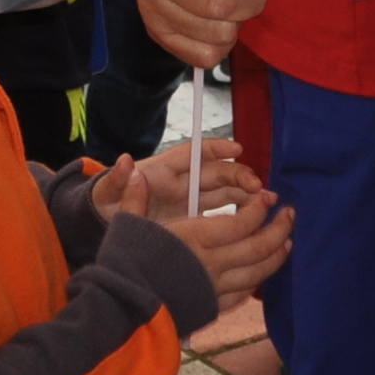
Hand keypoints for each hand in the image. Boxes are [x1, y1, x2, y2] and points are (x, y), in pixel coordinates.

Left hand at [91, 134, 256, 228]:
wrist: (107, 226)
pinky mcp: (195, 220)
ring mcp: (191, 201)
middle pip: (216, 173)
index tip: (236, 149)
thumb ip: (117, 180)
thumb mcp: (108, 194)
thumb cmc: (108, 205)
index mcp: (163, 170)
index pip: (193, 154)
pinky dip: (240, 214)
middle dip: (239, 176)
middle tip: (258, 187)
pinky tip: (258, 221)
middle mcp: (183, 182)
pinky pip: (221, 214)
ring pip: (225, 192)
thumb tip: (124, 161)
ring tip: (267, 201)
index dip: (215, 149)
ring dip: (246, 194)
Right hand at [130, 183, 293, 312]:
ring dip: (277, 256)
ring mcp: (214, 288)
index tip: (266, 197)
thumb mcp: (126, 227)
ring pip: (257, 272)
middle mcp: (212, 263)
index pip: (241, 222)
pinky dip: (256, 281)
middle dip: (279, 229)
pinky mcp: (211, 308)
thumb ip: (134, 198)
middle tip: (290, 214)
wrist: (121, 313)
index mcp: (195, 238)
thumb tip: (132, 169)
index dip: (258, 209)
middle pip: (258, 247)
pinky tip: (261, 272)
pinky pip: (242, 294)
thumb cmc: (123, 266)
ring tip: (287, 241)